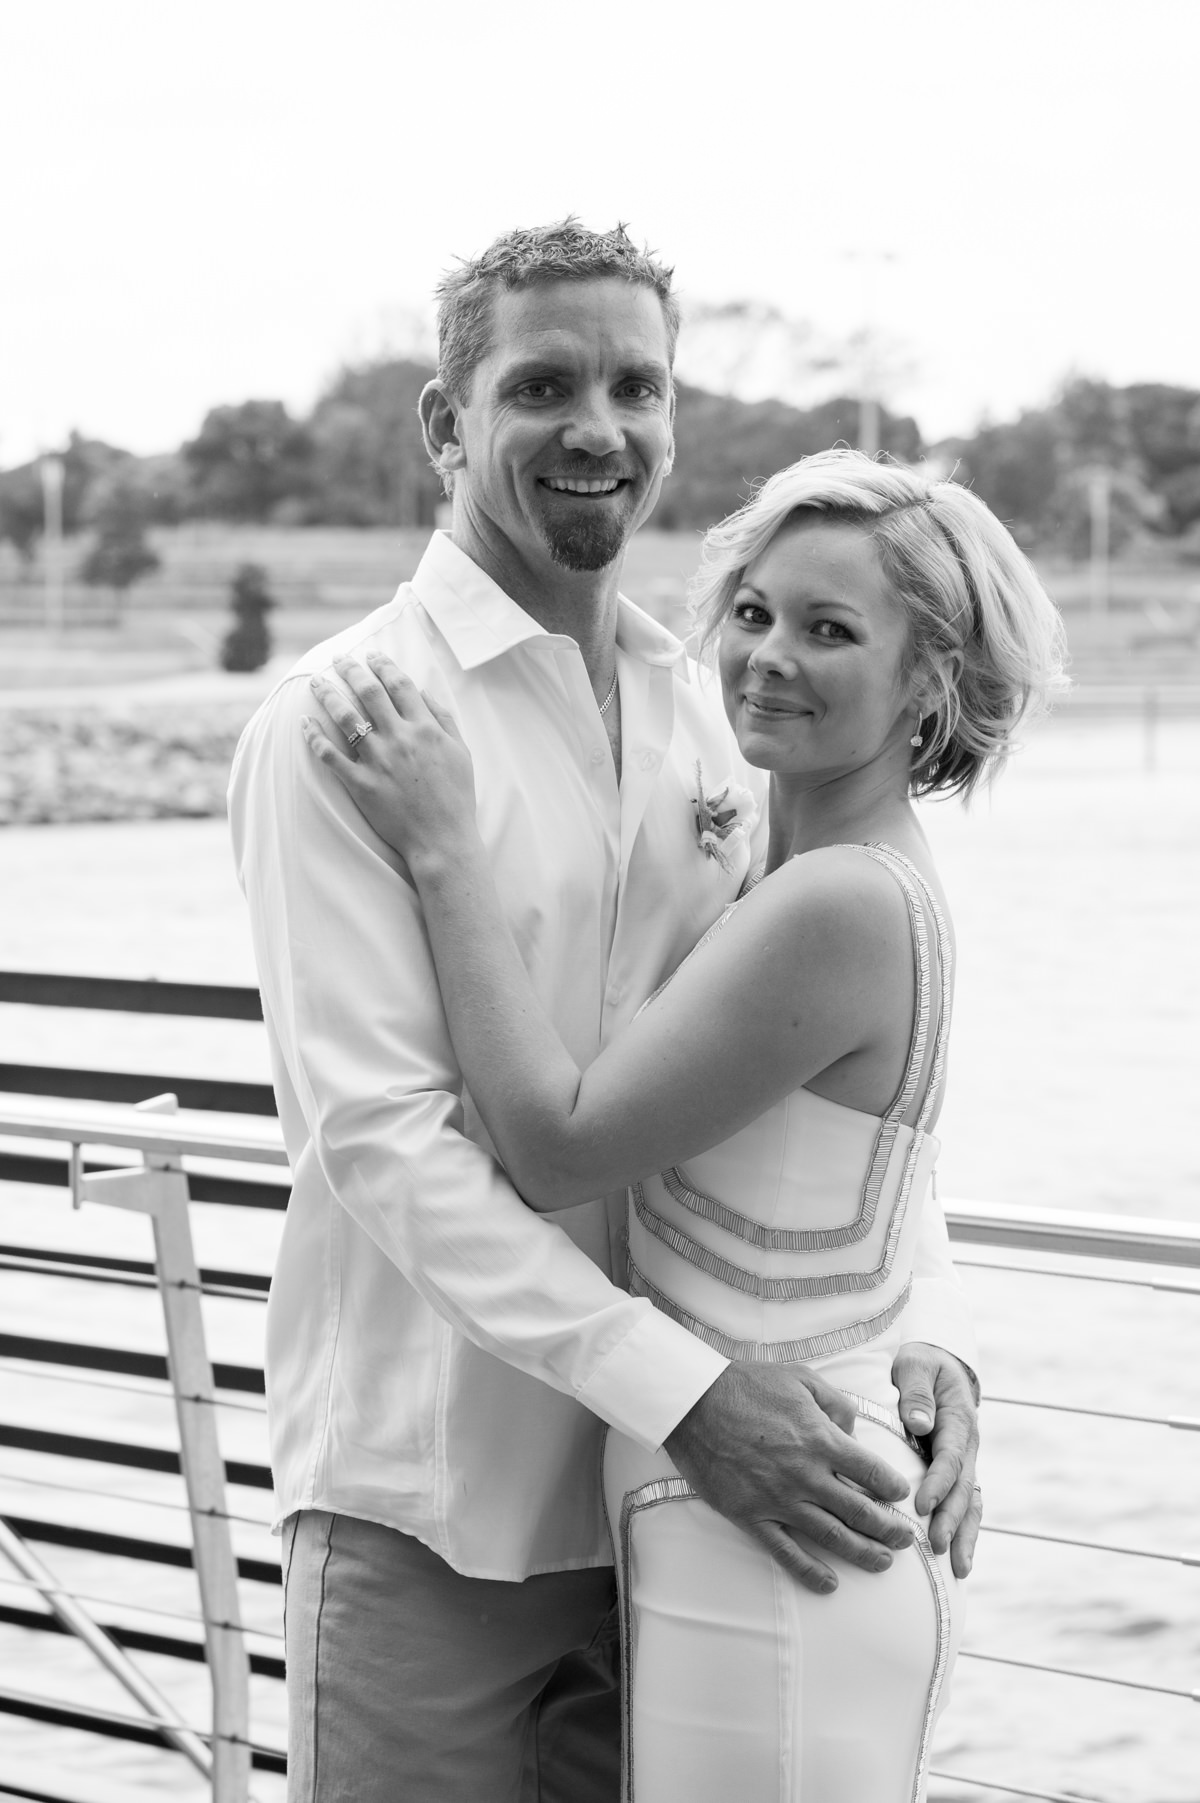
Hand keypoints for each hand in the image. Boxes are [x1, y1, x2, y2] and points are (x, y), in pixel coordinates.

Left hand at [302, 652, 476, 866]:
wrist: (443, 839)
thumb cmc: (456, 798)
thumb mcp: (461, 753)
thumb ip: (444, 719)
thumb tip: (424, 692)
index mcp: (425, 729)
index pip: (400, 685)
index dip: (384, 665)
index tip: (372, 655)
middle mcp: (400, 739)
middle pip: (369, 693)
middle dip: (351, 670)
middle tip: (338, 658)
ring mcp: (378, 761)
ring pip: (346, 718)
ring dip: (328, 695)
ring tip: (316, 681)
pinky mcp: (361, 784)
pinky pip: (331, 756)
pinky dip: (315, 737)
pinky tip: (305, 722)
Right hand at [665, 1361, 913, 1595]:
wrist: (693, 1403)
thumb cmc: (747, 1385)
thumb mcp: (801, 1377)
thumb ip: (836, 1404)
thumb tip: (852, 1432)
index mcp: (820, 1439)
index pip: (871, 1472)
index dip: (893, 1488)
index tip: (902, 1496)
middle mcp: (805, 1475)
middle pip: (859, 1511)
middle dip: (889, 1528)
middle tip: (906, 1539)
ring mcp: (778, 1499)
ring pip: (831, 1536)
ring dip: (862, 1553)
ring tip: (883, 1562)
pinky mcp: (751, 1515)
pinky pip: (785, 1551)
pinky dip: (809, 1572)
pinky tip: (829, 1584)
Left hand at [893, 1340, 980, 1577]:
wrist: (938, 1366)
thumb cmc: (921, 1365)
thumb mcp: (916, 1366)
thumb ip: (917, 1393)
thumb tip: (919, 1423)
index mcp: (958, 1420)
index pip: (950, 1458)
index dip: (938, 1483)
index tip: (921, 1506)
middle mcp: (967, 1446)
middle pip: (963, 1488)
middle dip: (951, 1519)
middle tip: (935, 1546)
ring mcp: (966, 1462)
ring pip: (971, 1504)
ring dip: (964, 1535)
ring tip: (958, 1569)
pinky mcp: (958, 1473)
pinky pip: (965, 1505)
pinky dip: (964, 1533)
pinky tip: (959, 1562)